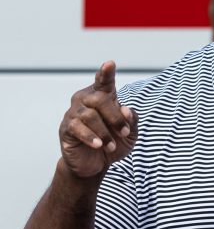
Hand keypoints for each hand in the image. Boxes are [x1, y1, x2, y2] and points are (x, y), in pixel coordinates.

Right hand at [58, 61, 137, 178]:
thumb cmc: (114, 142)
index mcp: (103, 96)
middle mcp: (86, 100)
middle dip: (115, 117)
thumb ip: (132, 119)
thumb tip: (126, 110)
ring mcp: (74, 113)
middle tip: (125, 133)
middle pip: (100, 99)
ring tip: (112, 146)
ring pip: (90, 115)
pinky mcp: (66, 128)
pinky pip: (77, 128)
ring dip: (105, 132)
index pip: (104, 81)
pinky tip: (98, 145)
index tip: (110, 64)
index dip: (106, 73)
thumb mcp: (130, 132)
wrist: (96, 164)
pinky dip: (91, 137)